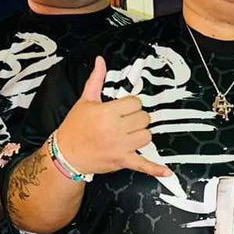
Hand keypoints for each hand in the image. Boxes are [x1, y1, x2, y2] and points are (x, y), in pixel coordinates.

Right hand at [53, 57, 169, 178]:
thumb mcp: (85, 101)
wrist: (66, 154)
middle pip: (143, 118)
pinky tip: (167, 172)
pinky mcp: (122, 161)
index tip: (124, 108)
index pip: (135, 103)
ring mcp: (120, 146)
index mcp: (107, 112)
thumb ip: (96, 80)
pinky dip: (155, 169)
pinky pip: (143, 165)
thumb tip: (100, 61)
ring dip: (141, 134)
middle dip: (137, 118)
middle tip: (126, 121)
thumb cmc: (74, 127)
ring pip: (146, 136)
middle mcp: (115, 129)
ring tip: (130, 134)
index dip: (131, 104)